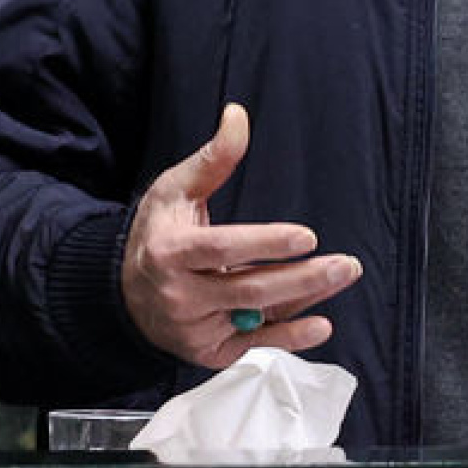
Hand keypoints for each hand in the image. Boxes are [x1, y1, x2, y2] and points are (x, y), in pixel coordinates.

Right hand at [120, 103, 362, 369]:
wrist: (122, 293)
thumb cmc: (157, 233)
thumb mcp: (175, 188)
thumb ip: (213, 157)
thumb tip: (238, 115)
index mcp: (171, 252)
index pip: (223, 249)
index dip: (265, 244)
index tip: (306, 236)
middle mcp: (181, 296)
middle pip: (249, 289)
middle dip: (303, 278)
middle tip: (345, 263)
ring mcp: (194, 329)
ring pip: (258, 317)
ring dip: (306, 298)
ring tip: (343, 276)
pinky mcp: (207, 352)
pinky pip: (254, 344)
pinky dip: (289, 337)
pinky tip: (321, 323)